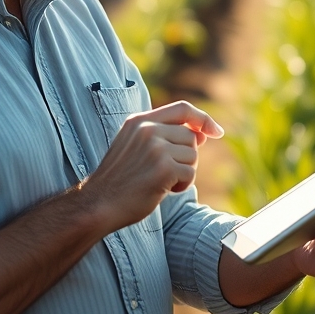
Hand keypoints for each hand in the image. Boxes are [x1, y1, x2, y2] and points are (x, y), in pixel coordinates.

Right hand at [81, 100, 223, 232]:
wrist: (98, 204)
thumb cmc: (120, 180)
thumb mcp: (135, 146)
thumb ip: (164, 135)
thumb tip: (203, 133)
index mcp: (139, 121)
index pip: (182, 109)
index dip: (202, 119)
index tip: (215, 132)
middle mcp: (147, 129)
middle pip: (191, 137)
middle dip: (186, 157)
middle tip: (165, 172)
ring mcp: (155, 147)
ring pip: (192, 156)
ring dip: (183, 173)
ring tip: (159, 181)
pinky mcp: (163, 168)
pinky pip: (190, 174)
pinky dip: (181, 186)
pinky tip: (161, 190)